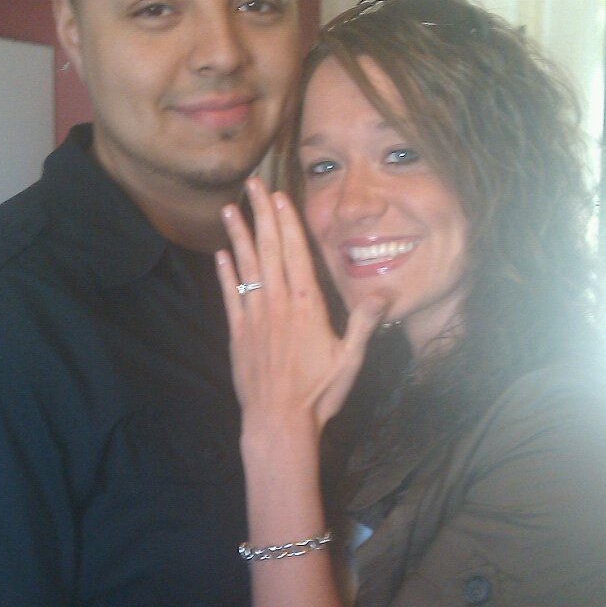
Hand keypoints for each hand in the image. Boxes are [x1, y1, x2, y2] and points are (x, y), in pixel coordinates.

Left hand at [216, 177, 388, 432]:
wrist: (279, 422)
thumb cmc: (319, 393)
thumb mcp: (351, 359)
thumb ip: (363, 322)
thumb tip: (384, 292)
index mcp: (307, 306)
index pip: (296, 253)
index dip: (287, 222)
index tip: (279, 196)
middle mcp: (279, 304)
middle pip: (269, 249)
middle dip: (261, 214)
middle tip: (252, 184)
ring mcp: (255, 317)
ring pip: (246, 266)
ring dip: (238, 235)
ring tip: (229, 208)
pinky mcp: (238, 334)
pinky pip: (230, 296)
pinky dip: (226, 273)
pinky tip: (221, 253)